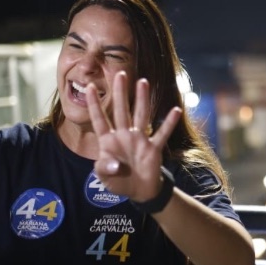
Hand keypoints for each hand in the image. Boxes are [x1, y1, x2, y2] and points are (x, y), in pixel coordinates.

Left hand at [86, 72, 181, 202]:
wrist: (139, 191)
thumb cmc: (118, 181)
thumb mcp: (104, 178)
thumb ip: (105, 169)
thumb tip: (115, 165)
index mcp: (108, 141)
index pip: (100, 119)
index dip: (94, 105)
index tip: (90, 87)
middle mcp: (124, 135)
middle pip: (121, 110)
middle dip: (120, 92)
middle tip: (120, 74)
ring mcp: (140, 140)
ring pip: (141, 115)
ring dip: (142, 99)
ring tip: (143, 82)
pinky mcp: (153, 148)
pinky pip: (162, 133)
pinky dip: (169, 123)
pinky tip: (176, 110)